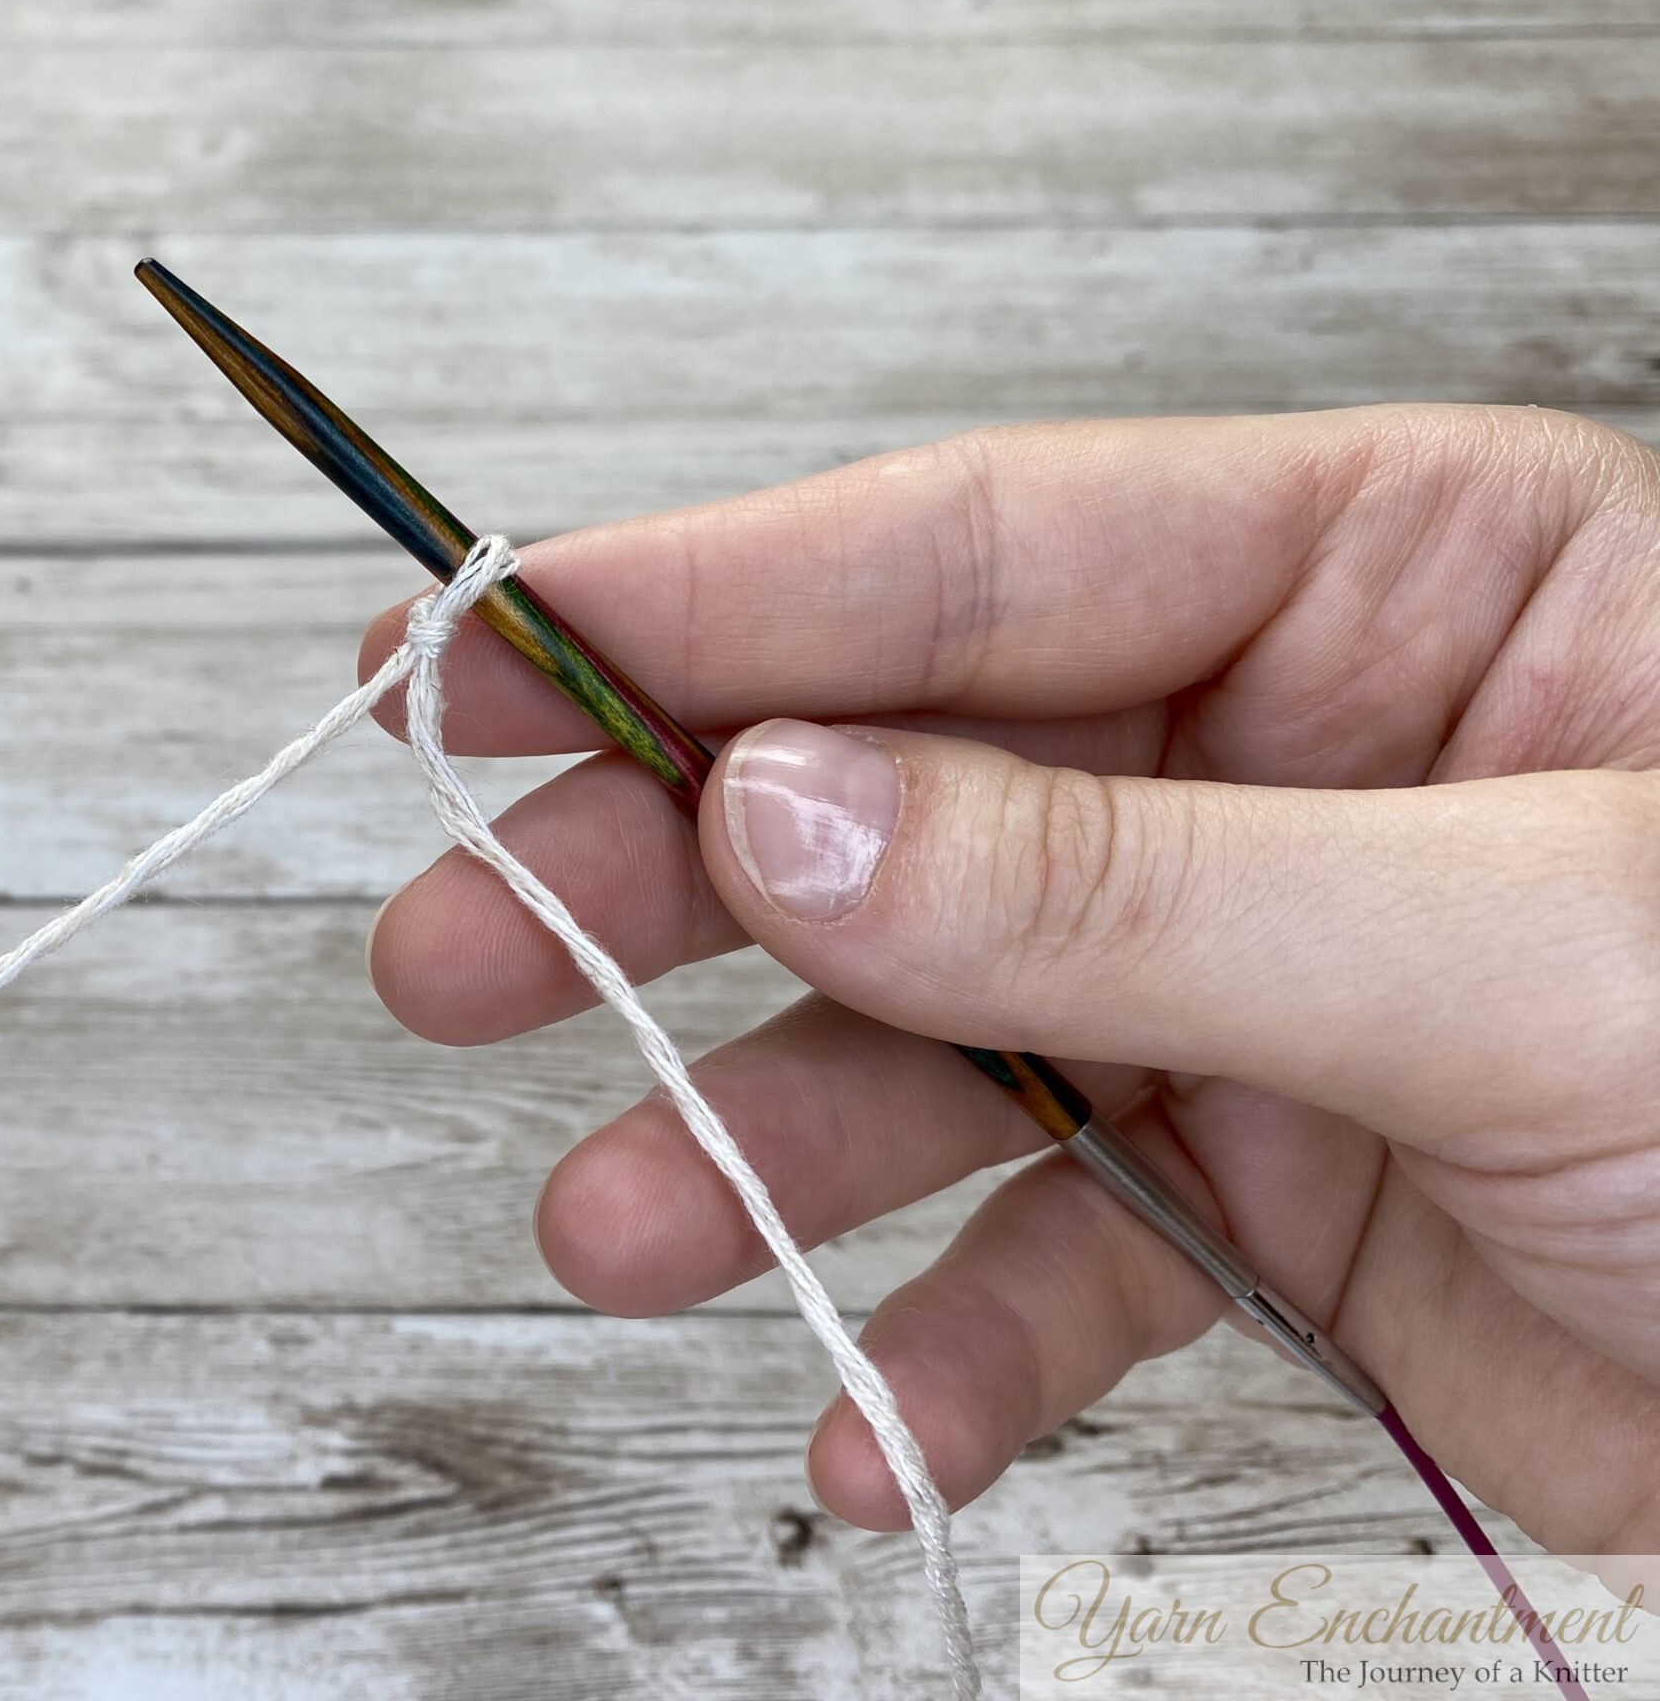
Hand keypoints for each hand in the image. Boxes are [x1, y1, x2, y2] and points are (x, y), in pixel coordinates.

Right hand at [360, 404, 1659, 1557]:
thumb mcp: (1524, 947)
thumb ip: (1131, 885)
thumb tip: (790, 816)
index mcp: (1385, 584)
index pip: (979, 551)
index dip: (708, 596)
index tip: (483, 639)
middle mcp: (1286, 764)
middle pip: (899, 785)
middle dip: (663, 875)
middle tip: (453, 933)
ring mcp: (1254, 984)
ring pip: (934, 1039)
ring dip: (760, 1144)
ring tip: (608, 1224)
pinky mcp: (1263, 1194)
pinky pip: (1052, 1256)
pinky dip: (941, 1348)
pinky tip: (858, 1425)